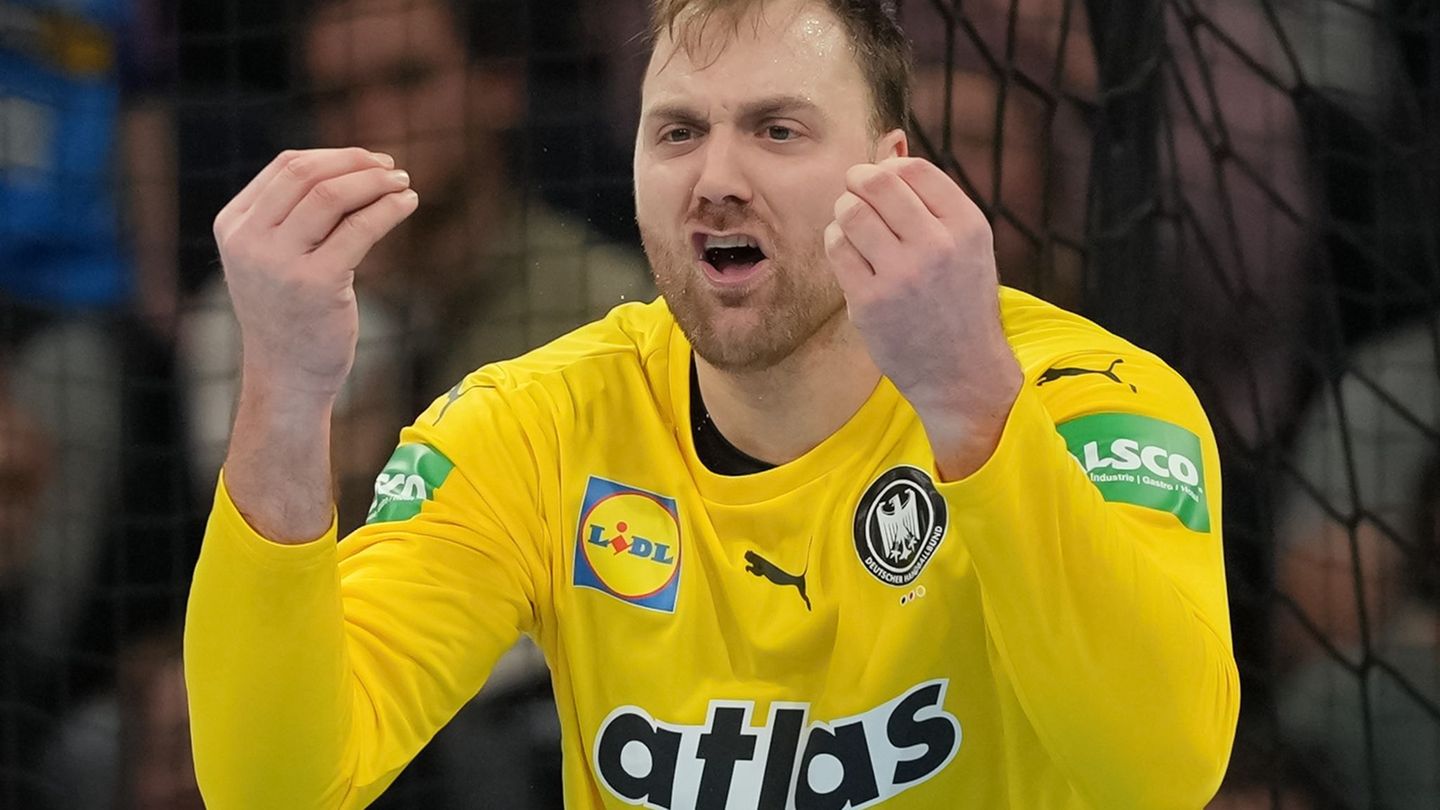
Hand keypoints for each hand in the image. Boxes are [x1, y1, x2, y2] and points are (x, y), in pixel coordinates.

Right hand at [212, 148, 417, 400]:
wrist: (286, 377)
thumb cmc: (289, 314)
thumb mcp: (272, 258)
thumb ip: (292, 216)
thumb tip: (350, 167)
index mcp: (234, 225)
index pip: (286, 167)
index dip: (334, 156)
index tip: (369, 161)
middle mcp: (249, 240)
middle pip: (308, 174)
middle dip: (357, 163)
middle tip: (391, 168)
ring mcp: (279, 262)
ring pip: (332, 195)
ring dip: (376, 183)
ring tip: (403, 184)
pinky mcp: (316, 283)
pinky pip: (360, 228)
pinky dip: (389, 209)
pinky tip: (408, 204)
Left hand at [824, 157, 1021, 477]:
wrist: (962, 373)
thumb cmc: (960, 303)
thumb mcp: (966, 246)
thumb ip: (932, 200)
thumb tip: (888, 145)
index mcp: (968, 226)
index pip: (914, 170)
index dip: (889, 169)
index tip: (882, 183)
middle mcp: (937, 246)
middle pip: (877, 183)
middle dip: (858, 182)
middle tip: (856, 193)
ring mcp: (901, 275)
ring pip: (850, 213)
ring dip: (843, 212)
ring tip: (852, 226)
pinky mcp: (869, 301)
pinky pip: (836, 248)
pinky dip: (835, 242)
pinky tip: (848, 252)